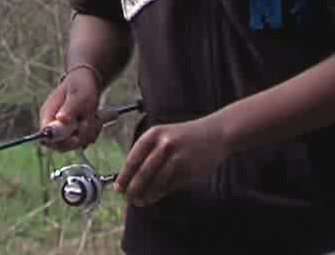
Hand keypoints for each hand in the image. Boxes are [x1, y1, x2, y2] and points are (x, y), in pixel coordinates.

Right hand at [38, 67, 101, 150]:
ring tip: (95, 117)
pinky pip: (83, 141)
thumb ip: (70, 108)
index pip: (46, 137)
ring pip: (76, 144)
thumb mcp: (78, 95)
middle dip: (80, 137)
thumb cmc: (81, 85)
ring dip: (89, 133)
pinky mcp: (73, 132)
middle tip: (91, 122)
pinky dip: (92, 133)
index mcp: (48, 115)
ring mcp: (63, 129)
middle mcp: (53, 125)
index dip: (60, 141)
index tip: (75, 136)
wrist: (87, 80)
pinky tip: (95, 120)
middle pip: (61, 145)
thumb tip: (61, 119)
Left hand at [114, 115, 230, 206]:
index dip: (124, 175)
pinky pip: (171, 184)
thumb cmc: (185, 137)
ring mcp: (178, 156)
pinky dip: (160, 193)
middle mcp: (164, 143)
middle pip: (143, 171)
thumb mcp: (164, 137)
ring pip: (157, 180)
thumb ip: (149, 154)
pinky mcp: (189, 168)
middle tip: (128, 198)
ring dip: (147, 193)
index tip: (118, 188)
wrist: (216, 133)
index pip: (133, 158)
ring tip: (140, 201)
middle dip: (133, 188)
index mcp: (154, 133)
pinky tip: (154, 197)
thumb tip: (131, 177)